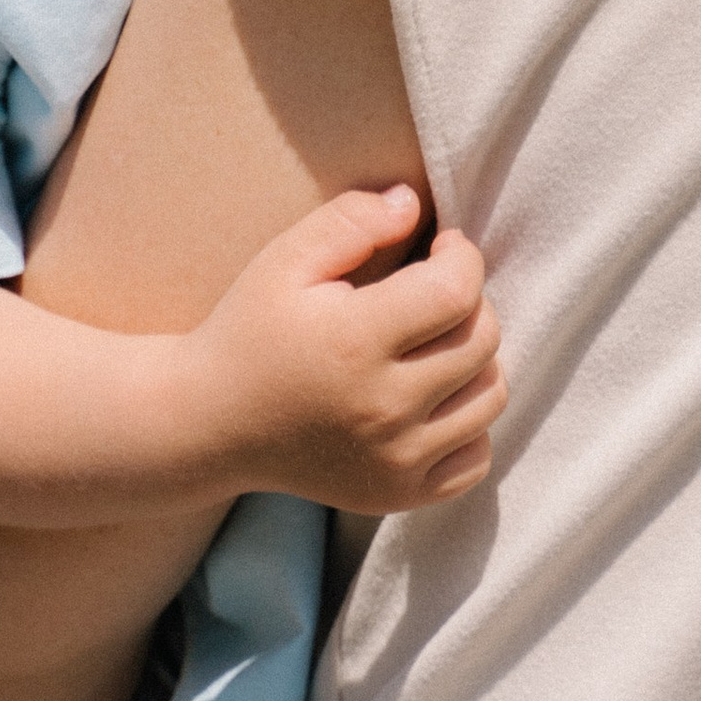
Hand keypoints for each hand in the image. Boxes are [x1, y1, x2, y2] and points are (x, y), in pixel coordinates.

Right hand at [181, 186, 507, 513]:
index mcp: (354, 344)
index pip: (456, 292)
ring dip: (476, 359)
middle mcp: (382, 410)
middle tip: (431, 290)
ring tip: (435, 342)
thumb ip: (351, 221)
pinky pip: (477, 457)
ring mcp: (394, 461)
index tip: (441, 246)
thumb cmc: (251, 332)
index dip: (462, 255)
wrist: (210, 424)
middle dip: (469, 301)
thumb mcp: (285, 259)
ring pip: (491, 396)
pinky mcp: (396, 495)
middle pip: (482, 340)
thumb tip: (413, 205)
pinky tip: (432, 397)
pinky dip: (468, 422)